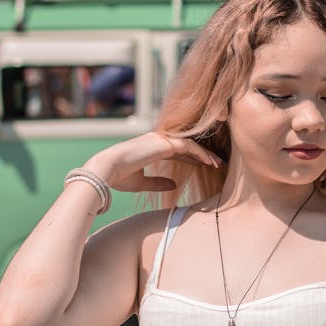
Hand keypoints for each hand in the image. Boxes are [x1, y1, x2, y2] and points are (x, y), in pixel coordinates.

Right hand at [84, 131, 222, 193]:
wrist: (106, 170)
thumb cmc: (118, 177)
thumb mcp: (142, 182)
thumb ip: (158, 182)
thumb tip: (174, 185)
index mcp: (152, 148)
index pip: (178, 151)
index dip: (192, 159)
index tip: (206, 167)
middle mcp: (158, 141)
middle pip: (187, 145)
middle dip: (203, 154)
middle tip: (219, 163)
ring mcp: (161, 140)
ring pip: (191, 144)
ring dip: (206, 154)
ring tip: (219, 163)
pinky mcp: (164, 143)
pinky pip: (189, 146)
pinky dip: (201, 153)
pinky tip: (211, 162)